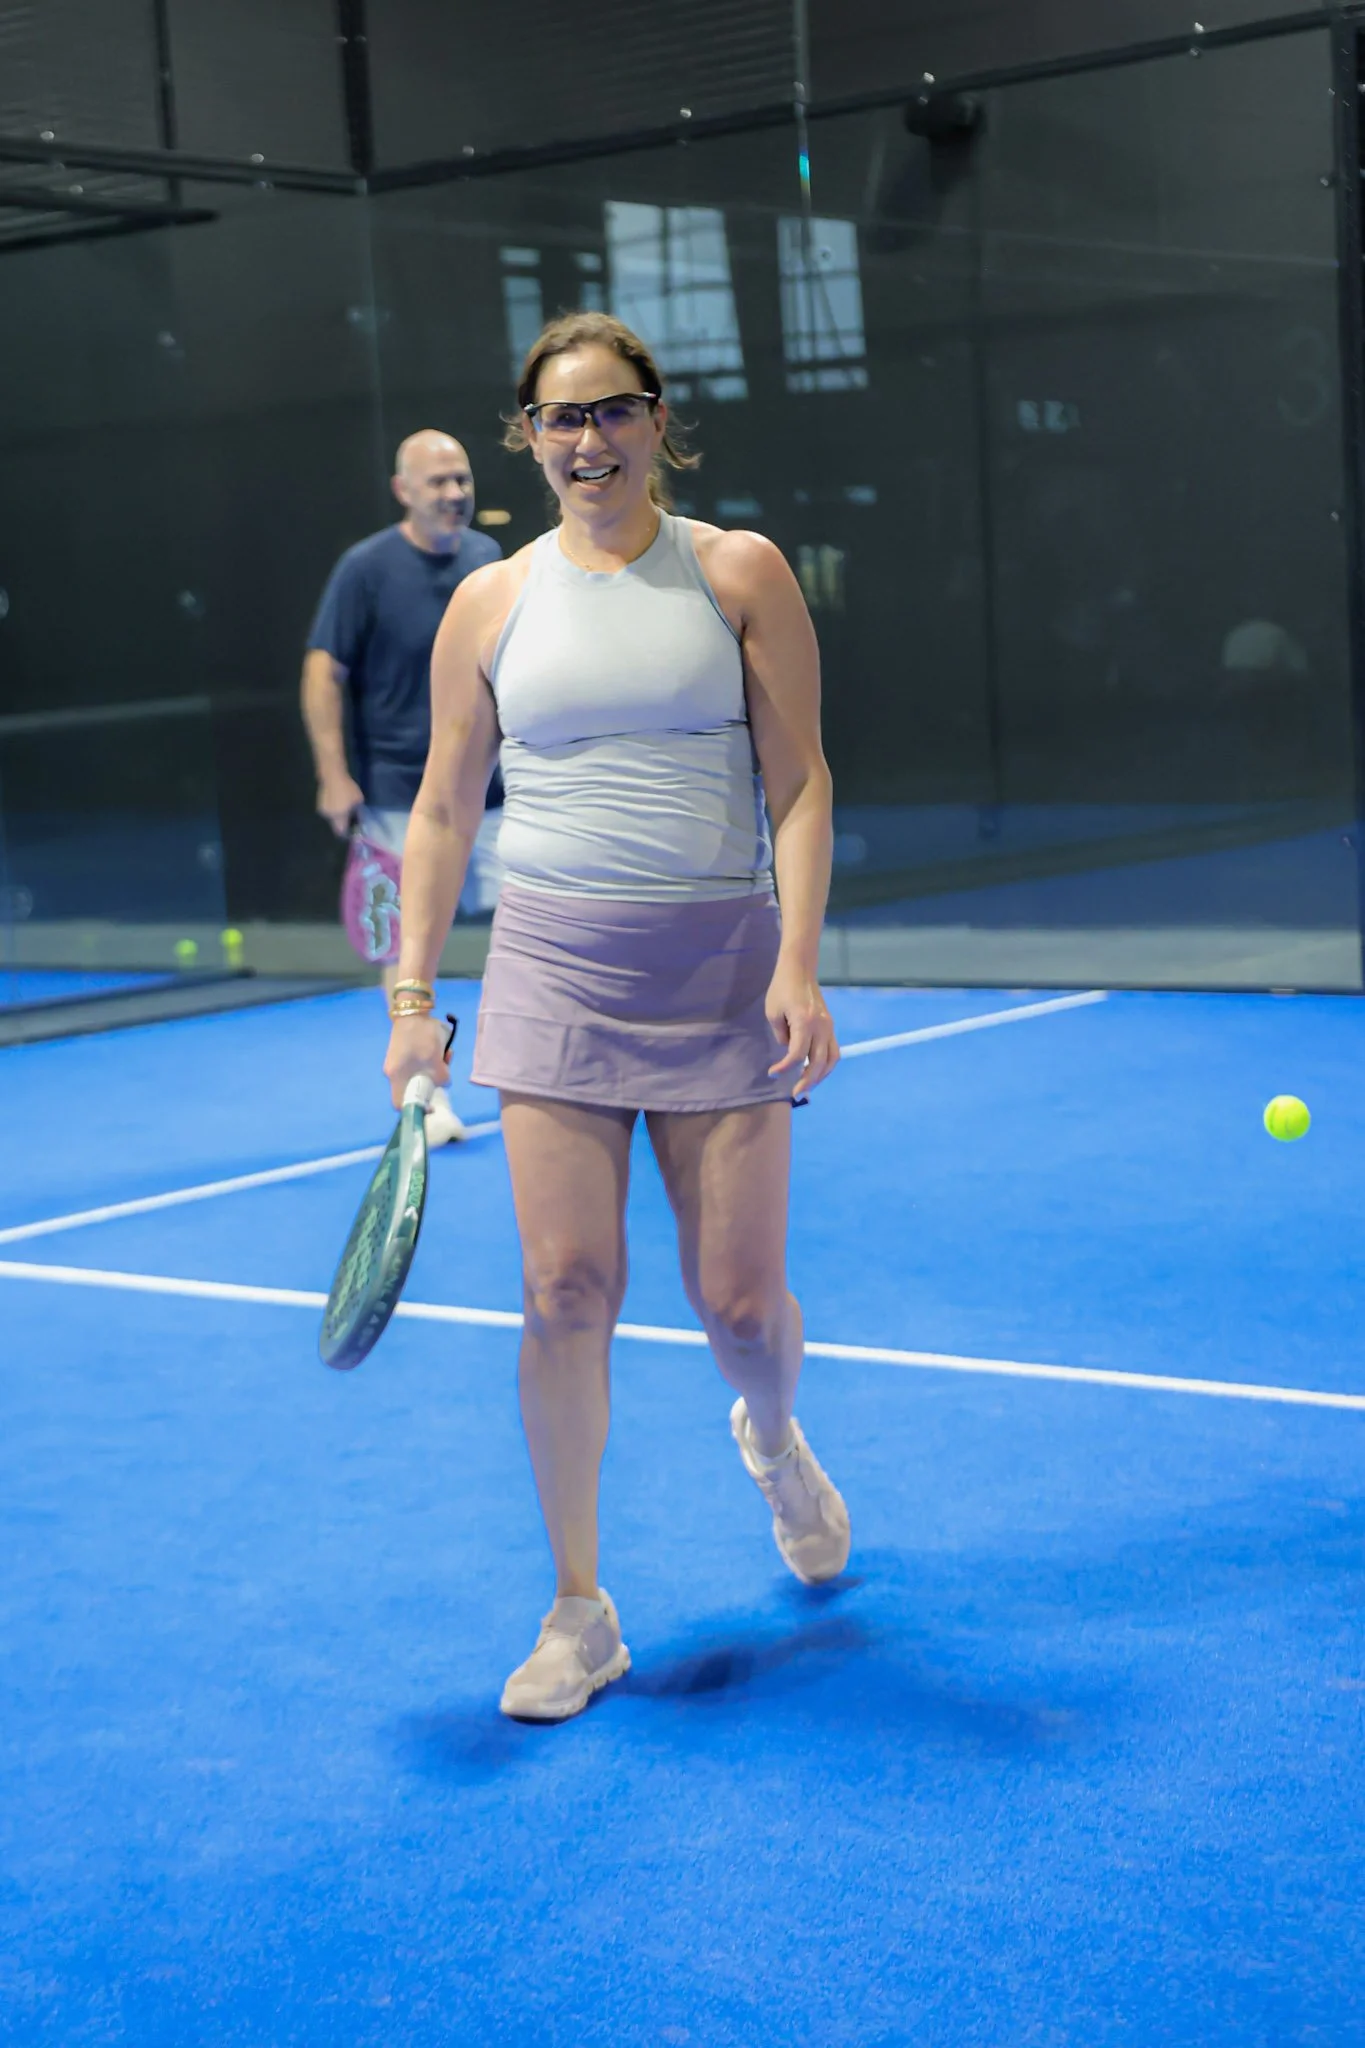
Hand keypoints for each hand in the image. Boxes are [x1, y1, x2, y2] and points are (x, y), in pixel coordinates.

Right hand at [317, 771, 363, 836]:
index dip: (346, 833)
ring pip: (332, 819)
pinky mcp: (319, 804)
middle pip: (336, 826)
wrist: (332, 776)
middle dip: (342, 824)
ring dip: (337, 817)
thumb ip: (358, 813)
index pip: (341, 832)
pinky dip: (333, 810)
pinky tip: (337, 802)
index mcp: (339, 817)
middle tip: (350, 818)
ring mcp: (323, 811)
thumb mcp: (358, 800)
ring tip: (344, 808)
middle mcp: (329, 816)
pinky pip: (328, 812)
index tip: (352, 831)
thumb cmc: (348, 788)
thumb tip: (358, 820)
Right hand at [383, 1010, 451, 1109]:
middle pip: (413, 1088)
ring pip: (418, 1075)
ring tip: (446, 1055)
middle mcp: (393, 1072)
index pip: (400, 1103)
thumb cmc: (422, 1035)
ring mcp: (397, 1061)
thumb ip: (441, 1077)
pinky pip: (417, 1063)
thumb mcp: (437, 1059)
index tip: (431, 1103)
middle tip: (444, 1071)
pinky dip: (430, 1060)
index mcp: (397, 1076)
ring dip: (435, 1069)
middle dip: (432, 1082)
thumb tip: (442, 1083)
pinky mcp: (403, 1052)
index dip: (415, 1108)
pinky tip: (442, 1049)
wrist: (412, 1009)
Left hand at [765, 958, 838, 1095]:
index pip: (797, 1055)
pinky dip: (826, 1066)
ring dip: (820, 1077)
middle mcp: (821, 1027)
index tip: (772, 1073)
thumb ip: (782, 1036)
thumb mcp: (773, 1013)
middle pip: (818, 1062)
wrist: (800, 970)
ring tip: (807, 1087)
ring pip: (831, 1060)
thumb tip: (790, 1053)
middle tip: (794, 1093)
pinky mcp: (830, 1027)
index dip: (785, 1068)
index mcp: (804, 1022)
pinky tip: (816, 1073)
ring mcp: (829, 1027)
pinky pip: (833, 1052)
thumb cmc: (781, 989)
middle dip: (806, 1081)